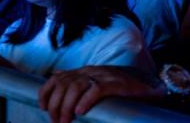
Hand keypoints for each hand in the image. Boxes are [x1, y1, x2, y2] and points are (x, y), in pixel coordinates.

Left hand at [39, 66, 163, 122]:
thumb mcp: (95, 83)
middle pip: (64, 84)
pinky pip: (96, 89)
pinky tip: (80, 112)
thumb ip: (78, 82)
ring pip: (76, 86)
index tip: (42, 107)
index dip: (46, 91)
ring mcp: (103, 76)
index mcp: (84, 72)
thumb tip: (59, 81)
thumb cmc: (119, 90)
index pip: (57, 77)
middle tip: (57, 122)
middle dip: (56, 105)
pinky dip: (86, 100)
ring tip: (66, 121)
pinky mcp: (115, 83)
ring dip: (67, 106)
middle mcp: (91, 71)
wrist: (147, 86)